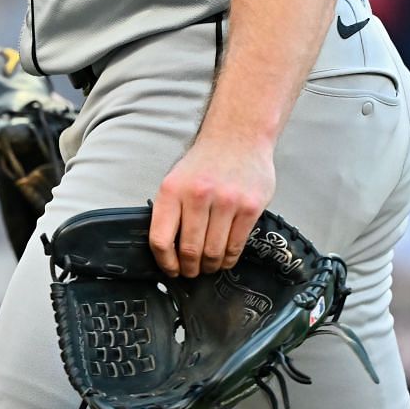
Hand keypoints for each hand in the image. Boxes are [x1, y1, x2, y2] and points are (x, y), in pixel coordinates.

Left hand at [149, 134, 275, 277]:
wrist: (238, 136)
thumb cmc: (205, 162)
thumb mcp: (176, 179)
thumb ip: (171, 210)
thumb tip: (167, 248)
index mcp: (172, 190)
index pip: (160, 238)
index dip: (165, 262)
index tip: (171, 269)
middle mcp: (197, 195)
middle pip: (190, 250)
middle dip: (190, 268)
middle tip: (191, 272)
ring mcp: (226, 202)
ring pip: (214, 252)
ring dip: (210, 266)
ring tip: (209, 266)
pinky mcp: (249, 207)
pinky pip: (236, 245)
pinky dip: (229, 258)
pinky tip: (225, 258)